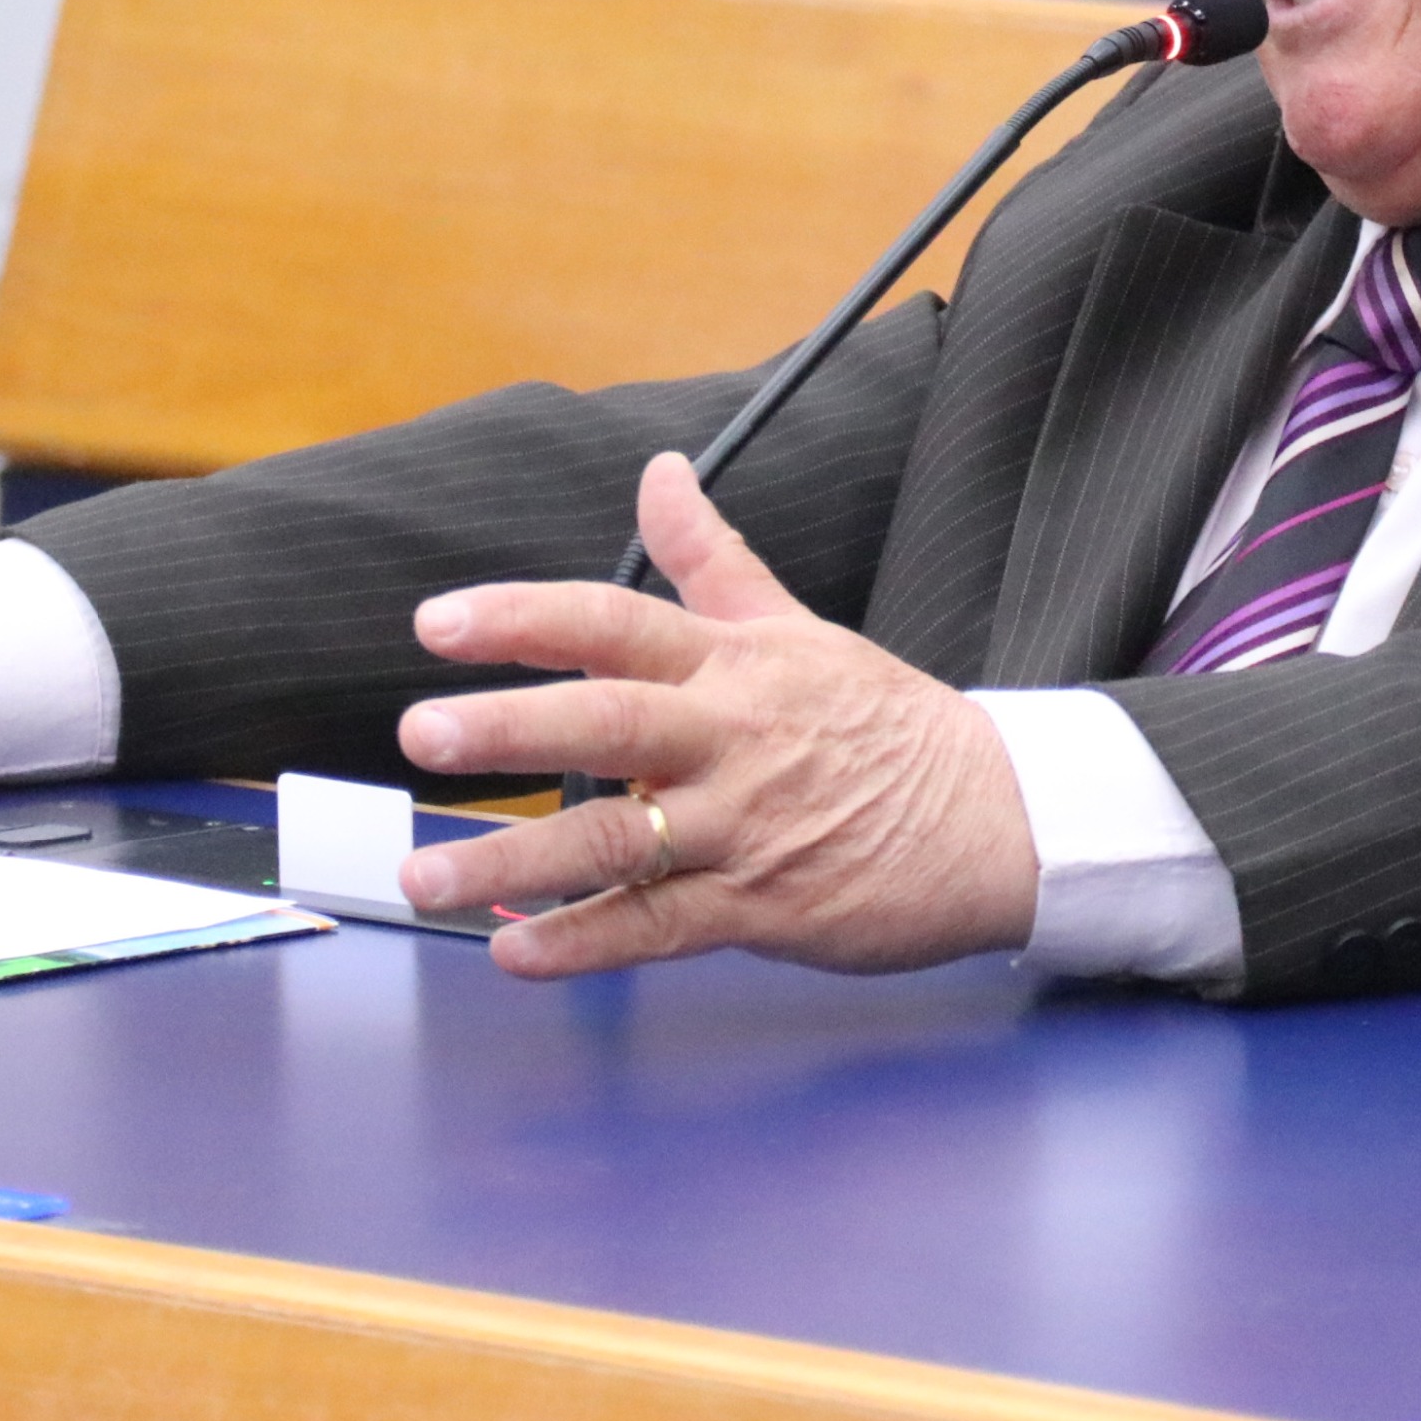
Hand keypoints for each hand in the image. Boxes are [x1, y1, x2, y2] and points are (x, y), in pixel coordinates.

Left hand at [395, 453, 1040, 977]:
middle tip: (425, 732)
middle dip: (514, 728)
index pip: (617, 622)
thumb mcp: (795, 625)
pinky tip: (515, 951)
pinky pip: (659, 926)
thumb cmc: (884, 724)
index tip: (438, 622)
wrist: (995, 821)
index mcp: (734, 664)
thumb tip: (659, 468)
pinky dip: (585, 941)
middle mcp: (732, 739)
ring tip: (427, 879)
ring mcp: (746, 827)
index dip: (525, 618)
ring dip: (516, 861)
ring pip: (619, 839)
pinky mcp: (762, 908)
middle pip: (612, 721)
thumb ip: (709, 555)